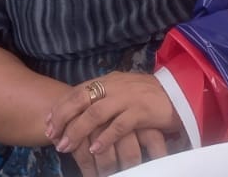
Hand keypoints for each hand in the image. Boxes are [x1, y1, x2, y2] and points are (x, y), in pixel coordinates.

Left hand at [45, 73, 179, 174]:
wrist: (180, 91)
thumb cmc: (149, 95)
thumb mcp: (123, 90)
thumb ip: (104, 97)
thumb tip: (81, 111)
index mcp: (109, 80)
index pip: (78, 91)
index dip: (61, 107)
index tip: (47, 123)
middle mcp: (116, 85)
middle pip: (82, 99)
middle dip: (63, 118)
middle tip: (51, 136)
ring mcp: (128, 97)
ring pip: (96, 112)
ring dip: (78, 130)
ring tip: (66, 145)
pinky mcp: (141, 110)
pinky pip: (119, 125)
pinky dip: (105, 137)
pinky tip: (94, 148)